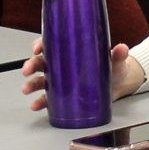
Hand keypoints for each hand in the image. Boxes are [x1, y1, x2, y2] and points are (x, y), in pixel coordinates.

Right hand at [20, 37, 144, 112]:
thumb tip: (121, 49)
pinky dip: (40, 102)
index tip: (37, 48)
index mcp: (70, 51)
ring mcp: (62, 81)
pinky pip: (48, 99)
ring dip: (32, 84)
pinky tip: (36, 105)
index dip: (40, 44)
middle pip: (41, 62)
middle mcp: (62, 64)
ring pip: (41, 80)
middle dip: (31, 65)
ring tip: (27, 89)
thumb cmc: (112, 67)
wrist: (117, 84)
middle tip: (28, 71)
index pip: (51, 43)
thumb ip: (118, 54)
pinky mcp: (64, 96)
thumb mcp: (115, 59)